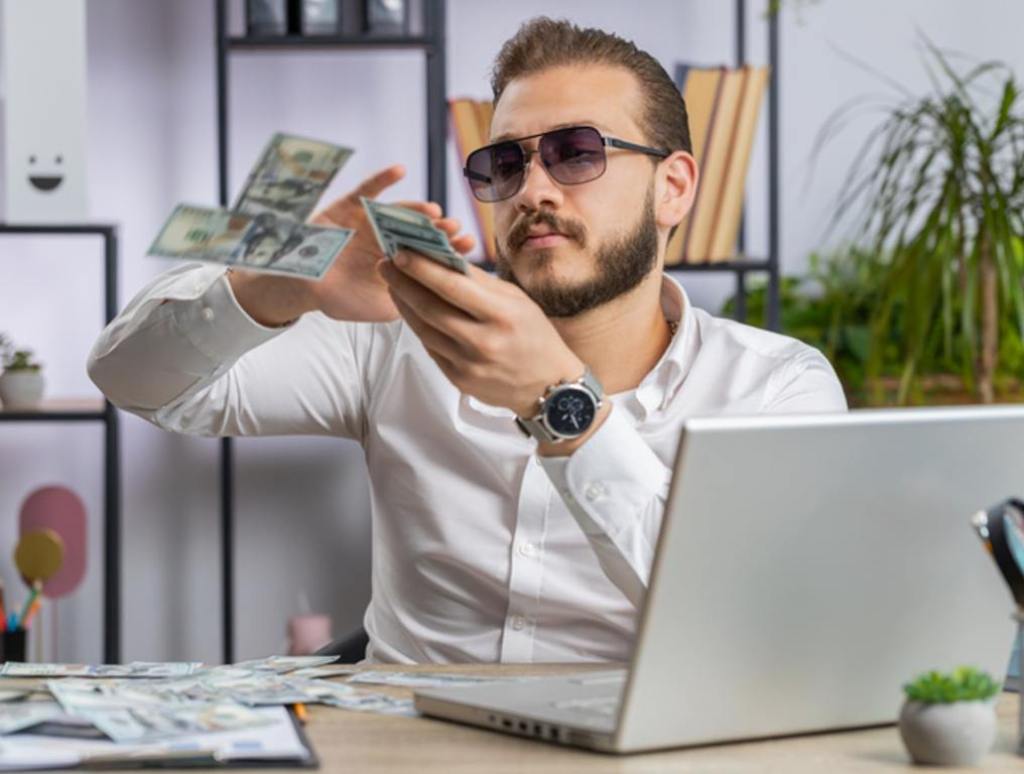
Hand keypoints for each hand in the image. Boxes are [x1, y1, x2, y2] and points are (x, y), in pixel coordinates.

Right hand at [229, 165, 474, 325]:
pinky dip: (382, 178)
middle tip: (454, 228)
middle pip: (419, 229)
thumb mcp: (381, 309)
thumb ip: (408, 304)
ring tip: (433, 209)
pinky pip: (367, 189)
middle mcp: (390, 238)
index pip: (430, 253)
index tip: (467, 245)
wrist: (300, 287)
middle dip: (438, 229)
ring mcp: (371, 222)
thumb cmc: (340, 298)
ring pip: (398, 211)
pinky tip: (400, 170)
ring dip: (416, 208)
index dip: (449, 248)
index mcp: (400, 261)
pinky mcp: (349, 207)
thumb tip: (440, 301)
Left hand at [377, 251, 584, 417]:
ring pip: (424, 330)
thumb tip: (443, 257)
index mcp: (502, 315)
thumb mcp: (516, 300)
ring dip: (404, 305)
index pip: (453, 287)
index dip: (423, 269)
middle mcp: (483, 342)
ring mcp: (468, 365)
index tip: (401, 253)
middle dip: (403, 284)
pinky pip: (431, 348)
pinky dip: (420, 327)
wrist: (548, 387)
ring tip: (394, 285)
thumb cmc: (534, 335)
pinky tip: (413, 311)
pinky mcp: (459, 380)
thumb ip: (479, 282)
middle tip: (385, 265)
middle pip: (430, 309)